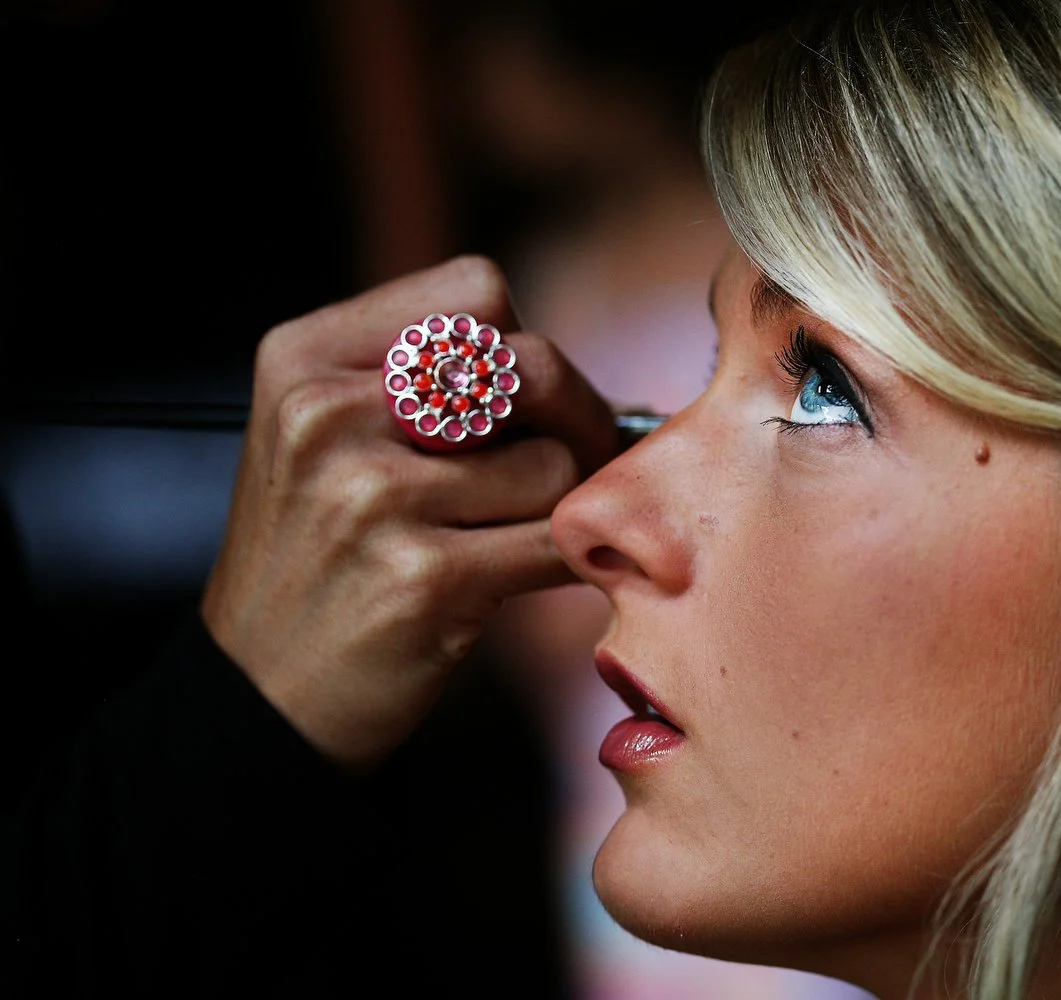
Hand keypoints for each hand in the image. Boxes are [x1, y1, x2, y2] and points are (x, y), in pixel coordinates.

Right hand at [201, 256, 617, 768]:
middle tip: (579, 464)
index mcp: (305, 360)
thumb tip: (592, 382)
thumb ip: (431, 384)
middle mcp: (328, 415)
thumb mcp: (326, 439)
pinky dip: (573, 559)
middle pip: (530, 365)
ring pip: (555, 464)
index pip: (477, 292)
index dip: (523, 347)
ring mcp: (372, 498)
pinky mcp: (424, 579)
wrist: (261, 696)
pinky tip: (539, 573)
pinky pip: (557, 541)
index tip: (528, 404)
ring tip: (510, 538)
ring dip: (558, 507)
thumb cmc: (320, 560)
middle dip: (579, 417)